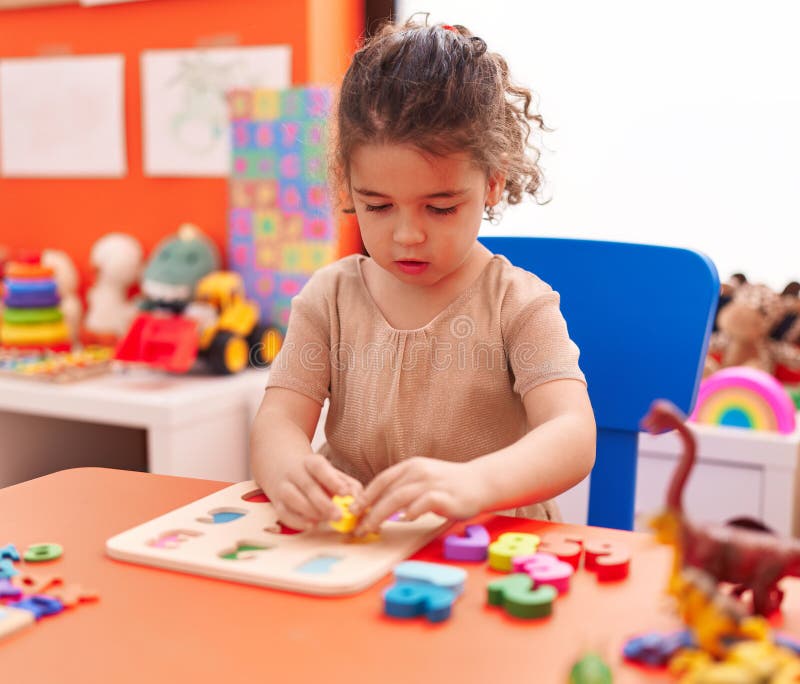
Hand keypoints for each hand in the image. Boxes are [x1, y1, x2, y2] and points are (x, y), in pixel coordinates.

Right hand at [264, 453, 363, 530]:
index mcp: (311, 462)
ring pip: (293, 498)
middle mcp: (295, 472)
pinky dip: (297, 521)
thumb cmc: (316, 476)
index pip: (320, 468)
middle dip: (324, 503)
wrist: (283, 467)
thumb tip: (360, 502)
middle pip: (308, 486)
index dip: (332, 480)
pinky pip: (284, 513)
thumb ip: (349, 486)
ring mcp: (284, 487)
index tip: (345, 493)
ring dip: (310, 511)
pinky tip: (311, 525)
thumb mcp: (333, 474)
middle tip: (339, 516)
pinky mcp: (277, 503)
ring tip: (325, 520)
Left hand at [350, 457, 486, 534]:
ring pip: (399, 497)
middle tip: (358, 526)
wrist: (480, 482)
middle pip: (387, 491)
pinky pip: (424, 502)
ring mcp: (432, 483)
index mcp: (411, 466)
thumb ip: (402, 489)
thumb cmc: (448, 485)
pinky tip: (404, 520)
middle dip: (369, 510)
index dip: (365, 496)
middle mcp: (419, 472)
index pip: (381, 480)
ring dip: (382, 514)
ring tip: (372, 528)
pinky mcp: (445, 495)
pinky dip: (411, 511)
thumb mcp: (422, 480)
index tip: (352, 511)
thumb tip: (376, 506)